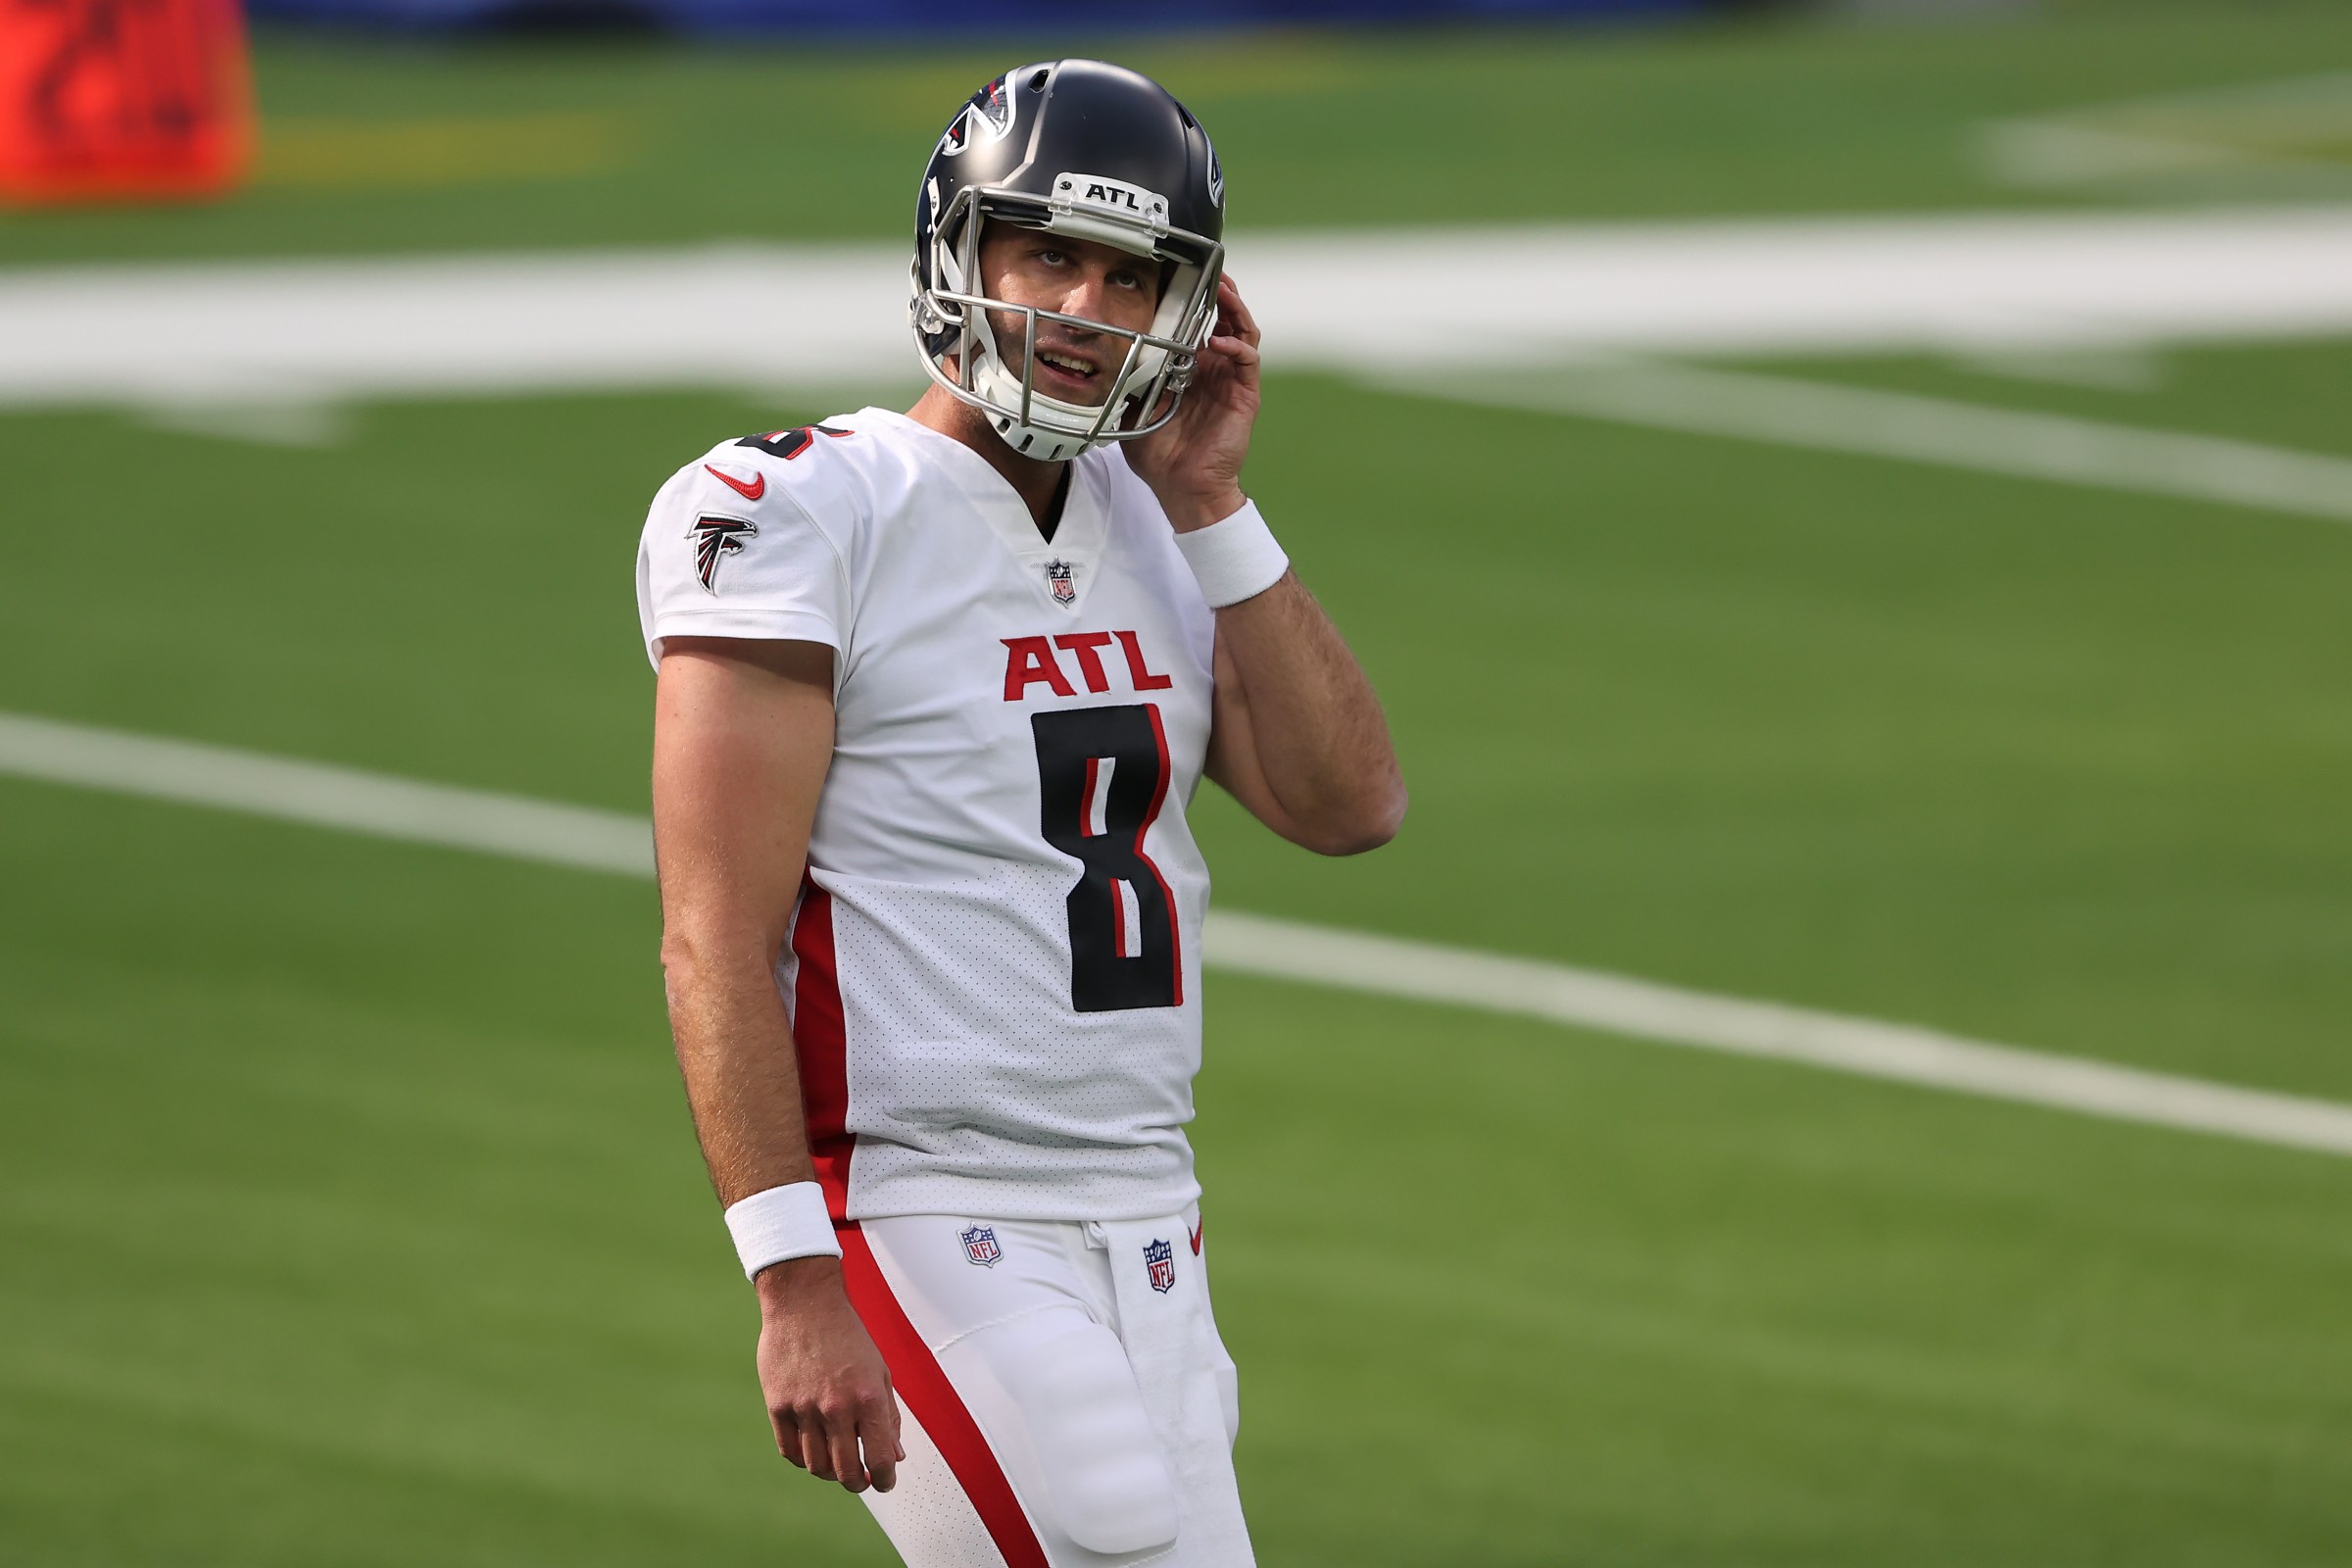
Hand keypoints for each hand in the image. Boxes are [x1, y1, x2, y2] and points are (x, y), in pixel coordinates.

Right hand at [753, 1256, 903, 1492]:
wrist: (805, 1304)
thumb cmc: (847, 1335)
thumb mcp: (879, 1370)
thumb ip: (889, 1416)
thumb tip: (895, 1456)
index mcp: (868, 1397)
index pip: (880, 1458)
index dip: (885, 1479)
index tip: (885, 1482)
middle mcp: (836, 1407)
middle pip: (846, 1471)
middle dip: (858, 1483)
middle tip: (861, 1480)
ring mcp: (804, 1408)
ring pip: (816, 1466)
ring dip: (830, 1473)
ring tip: (837, 1464)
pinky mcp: (778, 1406)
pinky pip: (790, 1451)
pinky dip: (803, 1459)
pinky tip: (813, 1451)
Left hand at [1126, 272, 1260, 531]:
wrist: (1182, 486)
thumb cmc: (1158, 454)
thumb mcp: (1130, 410)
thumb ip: (1122, 382)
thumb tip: (1096, 360)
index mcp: (1189, 368)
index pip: (1196, 323)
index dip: (1193, 298)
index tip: (1180, 275)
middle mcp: (1213, 368)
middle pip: (1224, 317)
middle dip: (1219, 291)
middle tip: (1211, 269)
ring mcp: (1231, 379)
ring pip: (1242, 330)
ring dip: (1235, 307)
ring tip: (1224, 289)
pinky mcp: (1245, 394)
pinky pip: (1248, 359)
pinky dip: (1237, 346)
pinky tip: (1220, 342)